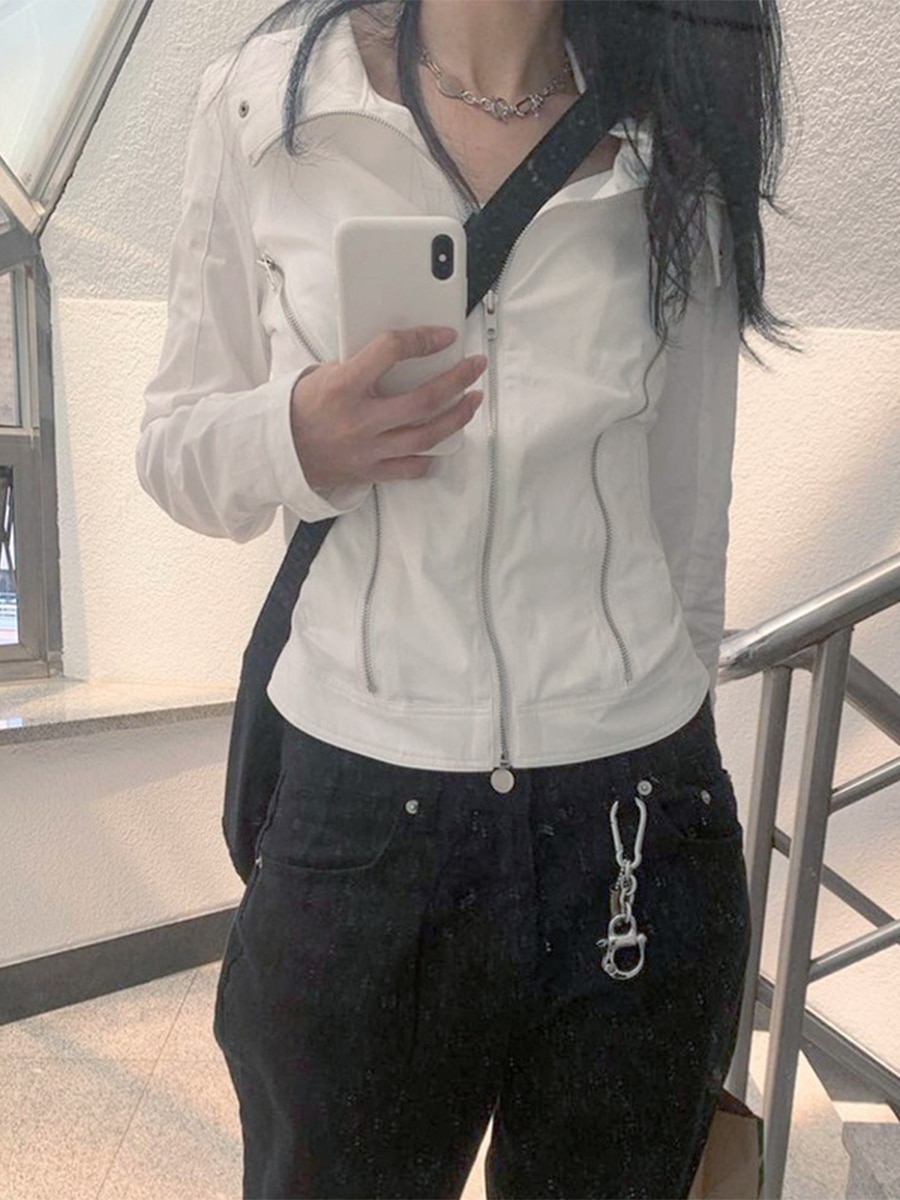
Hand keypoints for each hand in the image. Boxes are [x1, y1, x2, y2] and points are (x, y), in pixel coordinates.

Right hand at [289, 327, 486, 492]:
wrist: (276, 451)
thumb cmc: (300, 408)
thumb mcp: (324, 374)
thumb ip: (362, 366)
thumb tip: (399, 356)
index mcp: (344, 386)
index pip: (391, 352)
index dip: (423, 339)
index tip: (443, 336)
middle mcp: (360, 419)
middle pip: (424, 399)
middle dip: (458, 380)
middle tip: (474, 367)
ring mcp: (369, 449)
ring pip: (427, 435)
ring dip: (457, 416)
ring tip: (472, 401)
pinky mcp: (371, 471)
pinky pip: (411, 468)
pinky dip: (431, 456)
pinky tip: (443, 442)